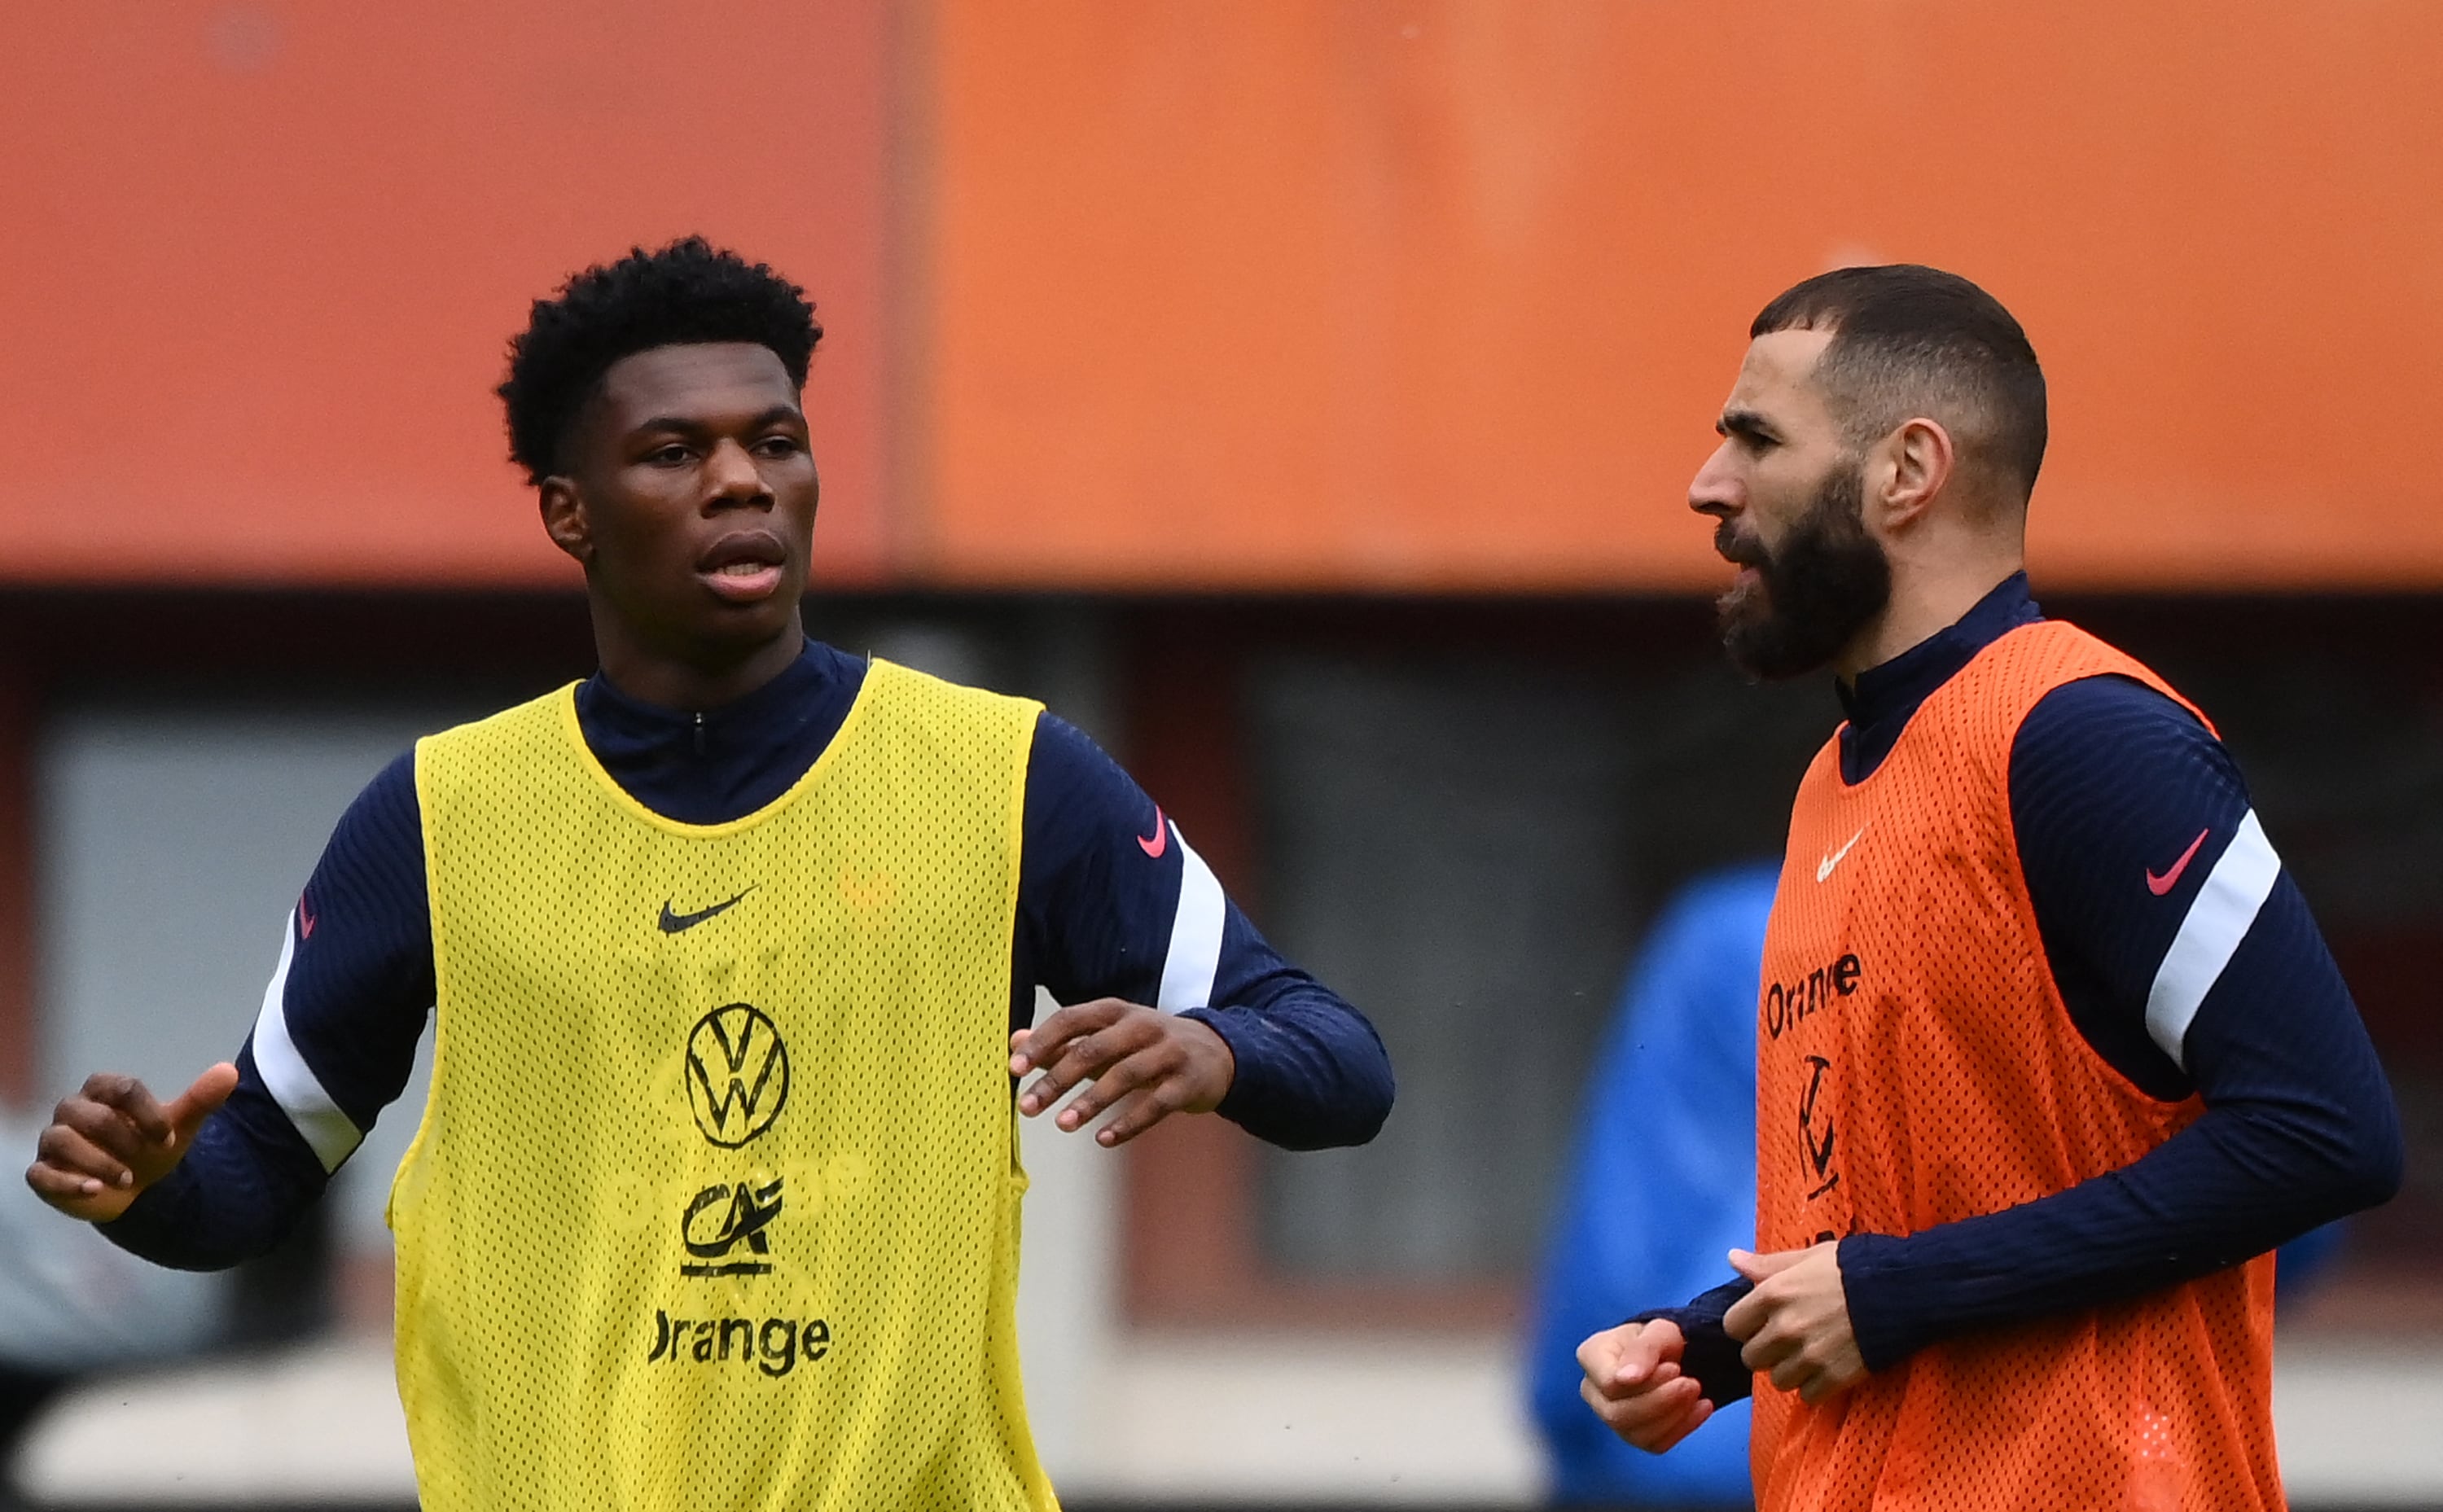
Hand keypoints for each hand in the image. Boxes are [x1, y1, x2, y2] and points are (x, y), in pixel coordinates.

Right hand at [23, 1064, 239, 1222]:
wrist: (136, 1188)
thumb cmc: (151, 1147)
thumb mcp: (178, 1126)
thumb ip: (200, 1099)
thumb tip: (228, 1072)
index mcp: (103, 1091)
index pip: (121, 1088)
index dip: (148, 1114)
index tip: (168, 1139)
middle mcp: (73, 1110)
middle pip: (91, 1115)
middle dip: (124, 1138)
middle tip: (145, 1160)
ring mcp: (54, 1140)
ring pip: (61, 1139)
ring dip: (98, 1161)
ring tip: (128, 1180)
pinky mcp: (43, 1172)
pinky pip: (41, 1173)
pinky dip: (67, 1182)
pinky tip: (95, 1190)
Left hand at [1009, 998, 1233, 1146]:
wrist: (1216, 1053)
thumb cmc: (1147, 1045)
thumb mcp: (1107, 1037)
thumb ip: (1063, 1042)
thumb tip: (1014, 1042)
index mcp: (1116, 1011)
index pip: (1071, 1019)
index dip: (1042, 1042)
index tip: (1015, 1068)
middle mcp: (1142, 1026)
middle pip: (1094, 1049)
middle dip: (1058, 1079)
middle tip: (1027, 1106)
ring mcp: (1168, 1053)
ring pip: (1125, 1075)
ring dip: (1091, 1101)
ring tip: (1061, 1124)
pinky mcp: (1187, 1083)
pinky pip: (1156, 1104)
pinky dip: (1128, 1123)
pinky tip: (1103, 1139)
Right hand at [1576, 1319, 1712, 1451]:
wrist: (1670, 1356)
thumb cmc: (1658, 1339)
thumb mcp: (1658, 1331)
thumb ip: (1643, 1349)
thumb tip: (1626, 1378)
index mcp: (1591, 1357)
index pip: (1609, 1383)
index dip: (1645, 1382)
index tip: (1674, 1368)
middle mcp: (1593, 1391)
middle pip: (1618, 1414)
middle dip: (1661, 1402)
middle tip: (1692, 1383)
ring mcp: (1610, 1417)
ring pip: (1636, 1434)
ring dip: (1674, 1416)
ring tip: (1697, 1392)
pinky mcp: (1633, 1435)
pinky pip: (1655, 1444)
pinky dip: (1683, 1428)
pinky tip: (1702, 1407)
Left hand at [1724, 1242, 1865, 1403]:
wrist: (1905, 1290)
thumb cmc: (1854, 1267)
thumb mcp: (1808, 1257)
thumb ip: (1768, 1265)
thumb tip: (1732, 1259)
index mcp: (1773, 1294)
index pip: (1733, 1325)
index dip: (1747, 1325)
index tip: (1763, 1322)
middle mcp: (1785, 1328)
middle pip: (1751, 1358)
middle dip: (1766, 1350)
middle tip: (1788, 1340)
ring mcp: (1809, 1356)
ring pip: (1778, 1380)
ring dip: (1790, 1371)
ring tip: (1810, 1354)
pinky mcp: (1834, 1377)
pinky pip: (1807, 1396)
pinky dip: (1815, 1387)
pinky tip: (1827, 1368)